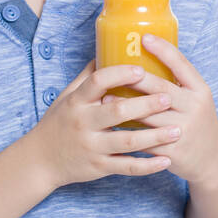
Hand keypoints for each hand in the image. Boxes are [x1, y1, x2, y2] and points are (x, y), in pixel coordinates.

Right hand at [30, 60, 182, 188]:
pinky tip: (166, 161)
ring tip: (177, 130)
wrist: (40, 161)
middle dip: (145, 104)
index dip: (119, 74)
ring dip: (155, 136)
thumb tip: (107, 50)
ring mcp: (91, 147)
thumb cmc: (59, 123)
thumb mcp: (66, 97)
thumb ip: (87, 77)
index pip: (97, 82)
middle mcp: (83, 123)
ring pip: (127, 141)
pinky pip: (127, 167)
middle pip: (117, 111)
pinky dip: (147, 166)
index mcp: (76, 102)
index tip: (141, 70)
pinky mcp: (99, 167)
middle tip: (169, 98)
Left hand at [101, 34, 217, 189]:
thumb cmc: (197, 122)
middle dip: (136, 78)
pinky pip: (145, 140)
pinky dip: (127, 132)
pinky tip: (111, 126)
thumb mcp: (197, 99)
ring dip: (124, 106)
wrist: (211, 160)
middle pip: (161, 89)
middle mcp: (194, 108)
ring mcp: (184, 130)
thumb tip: (145, 59)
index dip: (163, 49)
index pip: (182, 64)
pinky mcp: (173, 152)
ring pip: (149, 116)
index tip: (144, 37)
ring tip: (104, 98)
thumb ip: (177, 83)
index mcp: (200, 90)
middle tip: (114, 68)